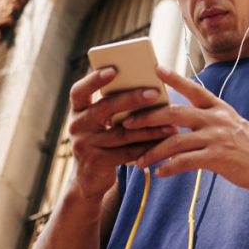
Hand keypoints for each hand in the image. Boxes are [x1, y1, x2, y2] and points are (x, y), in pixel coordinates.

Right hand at [68, 67, 178, 199]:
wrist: (89, 178)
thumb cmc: (103, 140)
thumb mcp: (102, 122)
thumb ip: (115, 107)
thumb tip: (149, 88)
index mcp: (78, 110)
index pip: (79, 91)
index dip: (94, 79)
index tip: (113, 69)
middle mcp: (77, 125)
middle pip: (105, 108)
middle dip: (132, 99)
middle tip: (154, 93)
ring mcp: (84, 144)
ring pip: (122, 132)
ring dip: (149, 127)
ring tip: (170, 123)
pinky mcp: (97, 161)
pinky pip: (127, 152)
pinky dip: (148, 146)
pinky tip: (164, 142)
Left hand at [122, 65, 248, 192]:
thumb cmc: (247, 145)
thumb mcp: (230, 123)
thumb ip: (208, 118)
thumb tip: (179, 118)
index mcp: (218, 107)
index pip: (193, 88)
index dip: (173, 78)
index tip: (155, 68)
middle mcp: (217, 118)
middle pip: (175, 113)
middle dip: (148, 118)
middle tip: (127, 123)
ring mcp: (217, 137)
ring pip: (175, 140)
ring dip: (153, 151)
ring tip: (138, 160)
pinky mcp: (218, 158)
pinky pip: (186, 161)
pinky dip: (169, 167)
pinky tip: (159, 172)